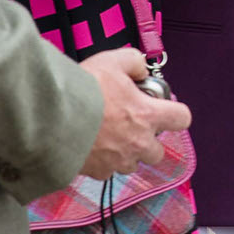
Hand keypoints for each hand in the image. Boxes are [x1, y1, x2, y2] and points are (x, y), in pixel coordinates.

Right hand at [79, 46, 182, 178]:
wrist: (52, 117)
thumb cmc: (84, 90)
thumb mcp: (113, 61)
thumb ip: (134, 62)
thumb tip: (140, 69)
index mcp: (148, 115)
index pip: (182, 118)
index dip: (175, 113)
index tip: (164, 110)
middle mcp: (139, 142)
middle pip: (158, 152)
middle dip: (148, 141)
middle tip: (132, 127)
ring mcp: (119, 160)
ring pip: (132, 163)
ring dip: (125, 153)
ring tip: (108, 136)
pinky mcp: (98, 172)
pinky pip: (108, 171)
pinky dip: (103, 162)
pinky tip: (91, 146)